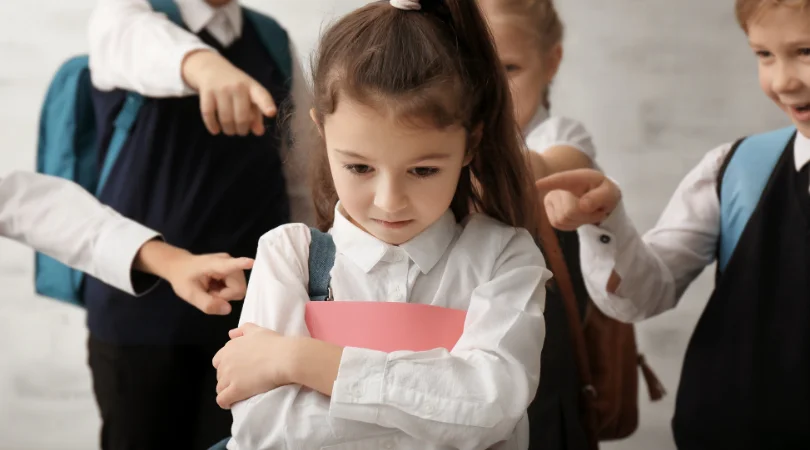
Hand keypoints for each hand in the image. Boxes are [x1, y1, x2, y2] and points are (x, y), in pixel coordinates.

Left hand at [134, 240, 252, 314]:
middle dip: (225, 296)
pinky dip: (226, 293)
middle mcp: (229, 262)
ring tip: (211, 290)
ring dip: (225, 295)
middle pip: (239, 288)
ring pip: (239, 290)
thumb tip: (228, 309)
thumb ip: (207, 303)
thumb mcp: (189, 294)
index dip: (241, 264)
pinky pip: (236, 288)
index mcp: (215, 264)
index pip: (231, 265)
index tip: (251, 262)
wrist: (179, 266)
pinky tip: (215, 288)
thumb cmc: (182, 278)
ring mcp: (233, 266)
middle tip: (209, 294)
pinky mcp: (234, 270)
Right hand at [181, 50, 275, 136]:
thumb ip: (256, 114)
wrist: (211, 68)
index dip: (267, 105)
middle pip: (242, 117)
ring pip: (226, 119)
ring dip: (229, 130)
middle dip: (242, 130)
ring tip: (230, 130)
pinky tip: (216, 130)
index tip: (271, 113)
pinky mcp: (206, 92)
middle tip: (241, 131)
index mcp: (252, 87)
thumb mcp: (249, 96)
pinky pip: (209, 114)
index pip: (262, 96)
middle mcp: (238, 87)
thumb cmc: (235, 86)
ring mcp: (221, 89)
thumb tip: (259, 132)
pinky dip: (212, 126)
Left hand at [213, 323, 295, 408]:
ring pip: (219, 388)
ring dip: (227, 391)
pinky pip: (222, 400)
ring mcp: (229, 377)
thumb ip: (242, 330)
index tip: (237, 370)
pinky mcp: (235, 390)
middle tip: (242, 381)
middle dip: (227, 379)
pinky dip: (225, 402)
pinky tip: (232, 403)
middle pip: (219, 375)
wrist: (284, 358)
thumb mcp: (257, 330)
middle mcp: (226, 362)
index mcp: (230, 348)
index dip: (227, 366)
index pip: (218, 360)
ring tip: (239, 393)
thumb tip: (231, 334)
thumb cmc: (274, 344)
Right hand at [534, 169, 621, 230]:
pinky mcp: (550, 214)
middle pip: (569, 211)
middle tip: (597, 210)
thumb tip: (583, 206)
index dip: (548, 182)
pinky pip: (560, 226)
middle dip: (586, 216)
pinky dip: (574, 225)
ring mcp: (551, 201)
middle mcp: (558, 188)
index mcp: (575, 178)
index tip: (537, 184)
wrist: (599, 200)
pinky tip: (580, 218)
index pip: (560, 179)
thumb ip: (599, 197)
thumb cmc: (603, 193)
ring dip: (581, 221)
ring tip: (589, 213)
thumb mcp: (610, 192)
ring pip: (563, 220)